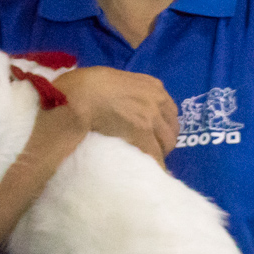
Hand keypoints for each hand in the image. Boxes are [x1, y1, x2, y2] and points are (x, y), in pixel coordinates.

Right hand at [46, 66, 177, 166]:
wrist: (81, 94)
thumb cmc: (89, 85)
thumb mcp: (117, 80)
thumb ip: (130, 92)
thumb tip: (127, 107)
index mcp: (153, 87)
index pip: (170, 112)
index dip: (163, 126)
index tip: (156, 135)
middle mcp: (157, 101)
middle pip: (172, 129)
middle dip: (163, 142)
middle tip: (151, 151)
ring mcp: (151, 117)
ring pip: (167, 143)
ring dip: (159, 153)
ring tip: (146, 162)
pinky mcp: (142, 134)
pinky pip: (154, 155)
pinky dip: (153, 164)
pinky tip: (147, 172)